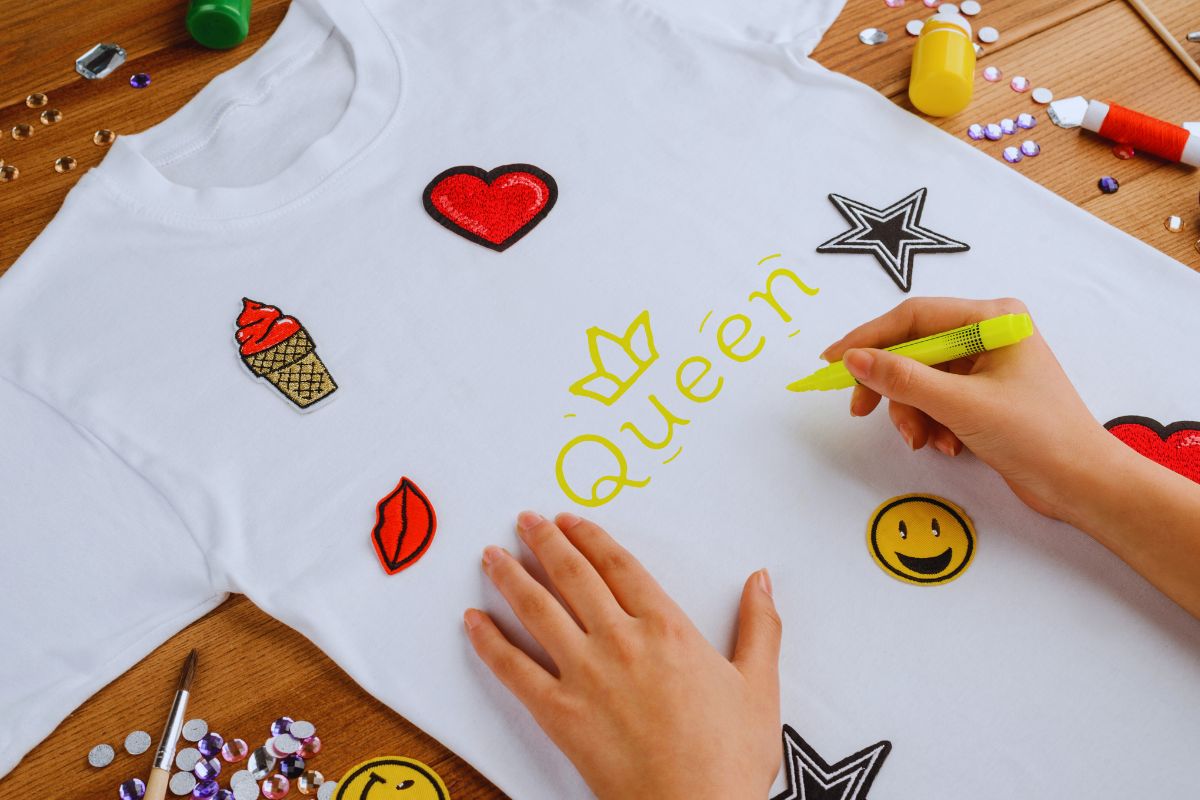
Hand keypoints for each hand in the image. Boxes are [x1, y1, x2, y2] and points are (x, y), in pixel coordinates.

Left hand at [465, 512, 781, 799]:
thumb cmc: (728, 758)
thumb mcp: (759, 686)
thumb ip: (760, 627)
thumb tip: (760, 580)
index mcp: (666, 628)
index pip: (619, 565)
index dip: (590, 537)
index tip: (570, 519)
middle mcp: (620, 641)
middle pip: (573, 576)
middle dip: (544, 542)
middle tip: (525, 520)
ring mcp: (585, 675)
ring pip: (537, 610)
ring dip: (510, 577)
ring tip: (492, 555)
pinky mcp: (559, 713)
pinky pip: (513, 669)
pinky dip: (489, 642)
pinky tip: (473, 621)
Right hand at [821, 296, 1113, 521]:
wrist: (1083, 485)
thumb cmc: (1037, 435)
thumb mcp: (961, 405)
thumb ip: (903, 379)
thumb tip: (853, 359)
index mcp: (993, 318)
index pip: (913, 316)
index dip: (867, 338)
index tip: (832, 362)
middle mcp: (989, 333)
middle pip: (914, 348)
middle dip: (891, 386)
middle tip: (861, 410)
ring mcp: (987, 365)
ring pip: (921, 380)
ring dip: (914, 413)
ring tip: (924, 441)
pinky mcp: (985, 395)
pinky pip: (937, 399)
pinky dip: (933, 423)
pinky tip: (948, 446)